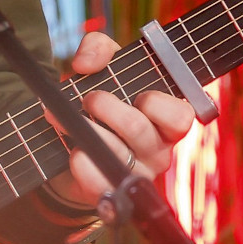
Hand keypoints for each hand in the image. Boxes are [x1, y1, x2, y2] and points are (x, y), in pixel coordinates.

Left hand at [46, 30, 197, 207]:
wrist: (72, 147)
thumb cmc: (99, 103)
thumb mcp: (104, 68)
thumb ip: (99, 49)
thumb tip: (85, 63)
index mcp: (166, 122)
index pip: (180, 116)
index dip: (156, 102)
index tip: (135, 93)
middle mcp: (157, 150)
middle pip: (138, 128)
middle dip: (105, 106)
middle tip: (87, 98)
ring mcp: (136, 175)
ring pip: (115, 153)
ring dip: (84, 130)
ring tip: (62, 118)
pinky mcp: (112, 194)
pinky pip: (100, 183)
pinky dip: (82, 165)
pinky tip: (73, 153)